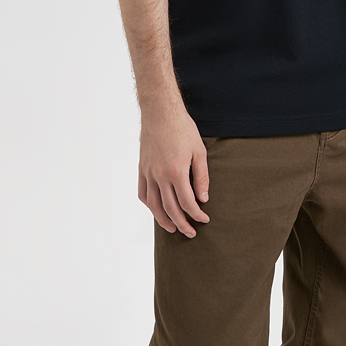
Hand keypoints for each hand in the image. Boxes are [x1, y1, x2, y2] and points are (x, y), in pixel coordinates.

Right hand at [137, 98, 209, 236]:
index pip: (187, 202)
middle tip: (191, 233)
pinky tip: (157, 210)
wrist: (160, 112)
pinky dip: (149, 205)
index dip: (196, 214)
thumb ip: (201, 177)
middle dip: (182, 223)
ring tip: (173, 228)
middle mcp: (160, 175)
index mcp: (177, 172)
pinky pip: (143, 193)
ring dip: (163, 219)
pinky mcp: (142, 168)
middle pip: (170, 208)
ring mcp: (148, 173)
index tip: (204, 220)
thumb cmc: (182, 129)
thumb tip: (203, 198)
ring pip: (154, 205)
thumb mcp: (199, 151)